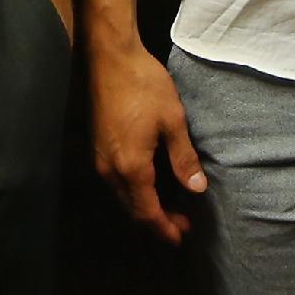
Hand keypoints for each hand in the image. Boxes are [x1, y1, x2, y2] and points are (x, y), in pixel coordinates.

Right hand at [90, 41, 206, 244]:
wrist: (110, 57)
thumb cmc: (143, 85)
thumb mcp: (172, 120)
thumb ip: (183, 158)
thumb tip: (197, 189)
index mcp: (131, 167)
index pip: (147, 212)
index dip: (164, 227)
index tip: (181, 237)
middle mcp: (110, 169)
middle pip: (133, 209)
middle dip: (156, 221)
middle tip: (181, 225)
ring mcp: (100, 159)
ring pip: (123, 196)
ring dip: (145, 206)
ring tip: (169, 207)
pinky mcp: (98, 147)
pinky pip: (117, 182)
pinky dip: (135, 191)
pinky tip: (150, 183)